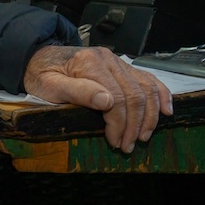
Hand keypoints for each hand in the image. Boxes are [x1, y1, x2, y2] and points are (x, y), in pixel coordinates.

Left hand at [22, 44, 173, 152]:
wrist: (38, 58)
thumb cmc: (40, 75)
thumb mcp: (49, 86)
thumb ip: (77, 92)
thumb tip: (108, 102)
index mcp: (90, 64)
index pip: (117, 98)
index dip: (119, 123)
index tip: (114, 141)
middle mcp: (109, 59)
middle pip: (135, 95)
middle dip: (135, 124)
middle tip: (128, 146)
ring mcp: (117, 61)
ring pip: (147, 88)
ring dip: (149, 115)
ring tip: (142, 136)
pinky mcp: (122, 66)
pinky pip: (148, 79)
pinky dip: (161, 95)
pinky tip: (166, 111)